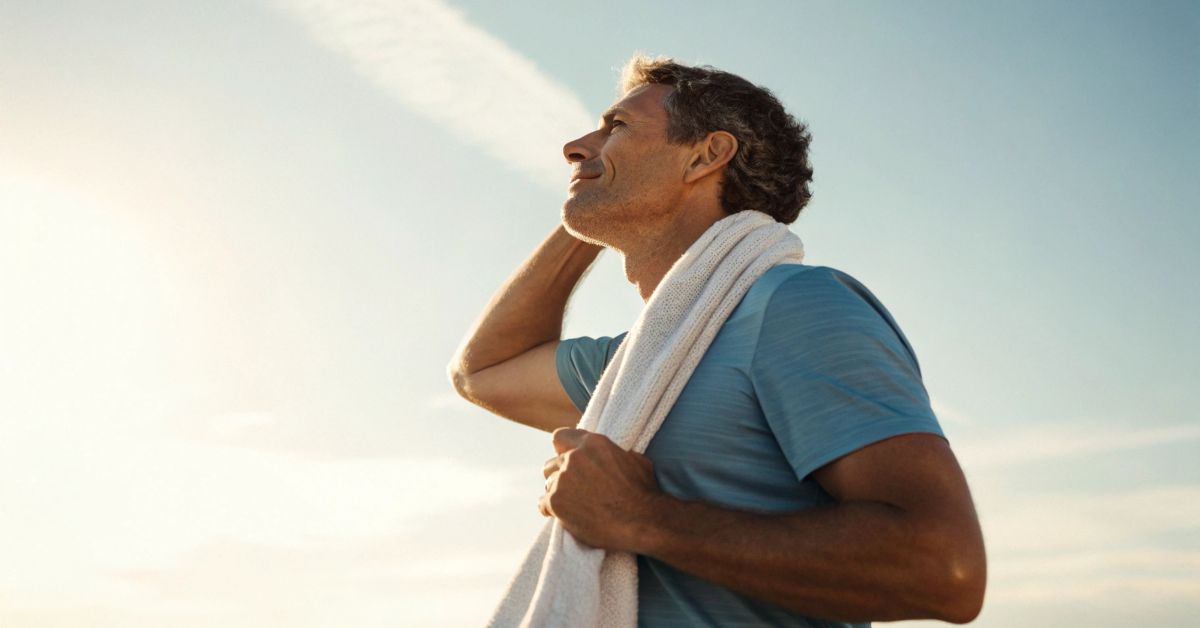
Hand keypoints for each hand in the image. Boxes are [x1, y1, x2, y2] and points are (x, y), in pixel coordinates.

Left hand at [539, 428, 662, 551]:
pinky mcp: (556, 502)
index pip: (560, 437)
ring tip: (573, 505)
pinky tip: (564, 516)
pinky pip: (543, 504)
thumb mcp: (635, 460)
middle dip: (559, 475)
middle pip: (551, 463)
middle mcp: (574, 457)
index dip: (563, 450)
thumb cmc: (644, 492)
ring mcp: (563, 479)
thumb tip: (614, 456)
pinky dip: (551, 511)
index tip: (567, 460)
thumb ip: (614, 454)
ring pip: (548, 484)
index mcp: (593, 443)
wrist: (642, 521)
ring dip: (558, 493)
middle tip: (572, 488)